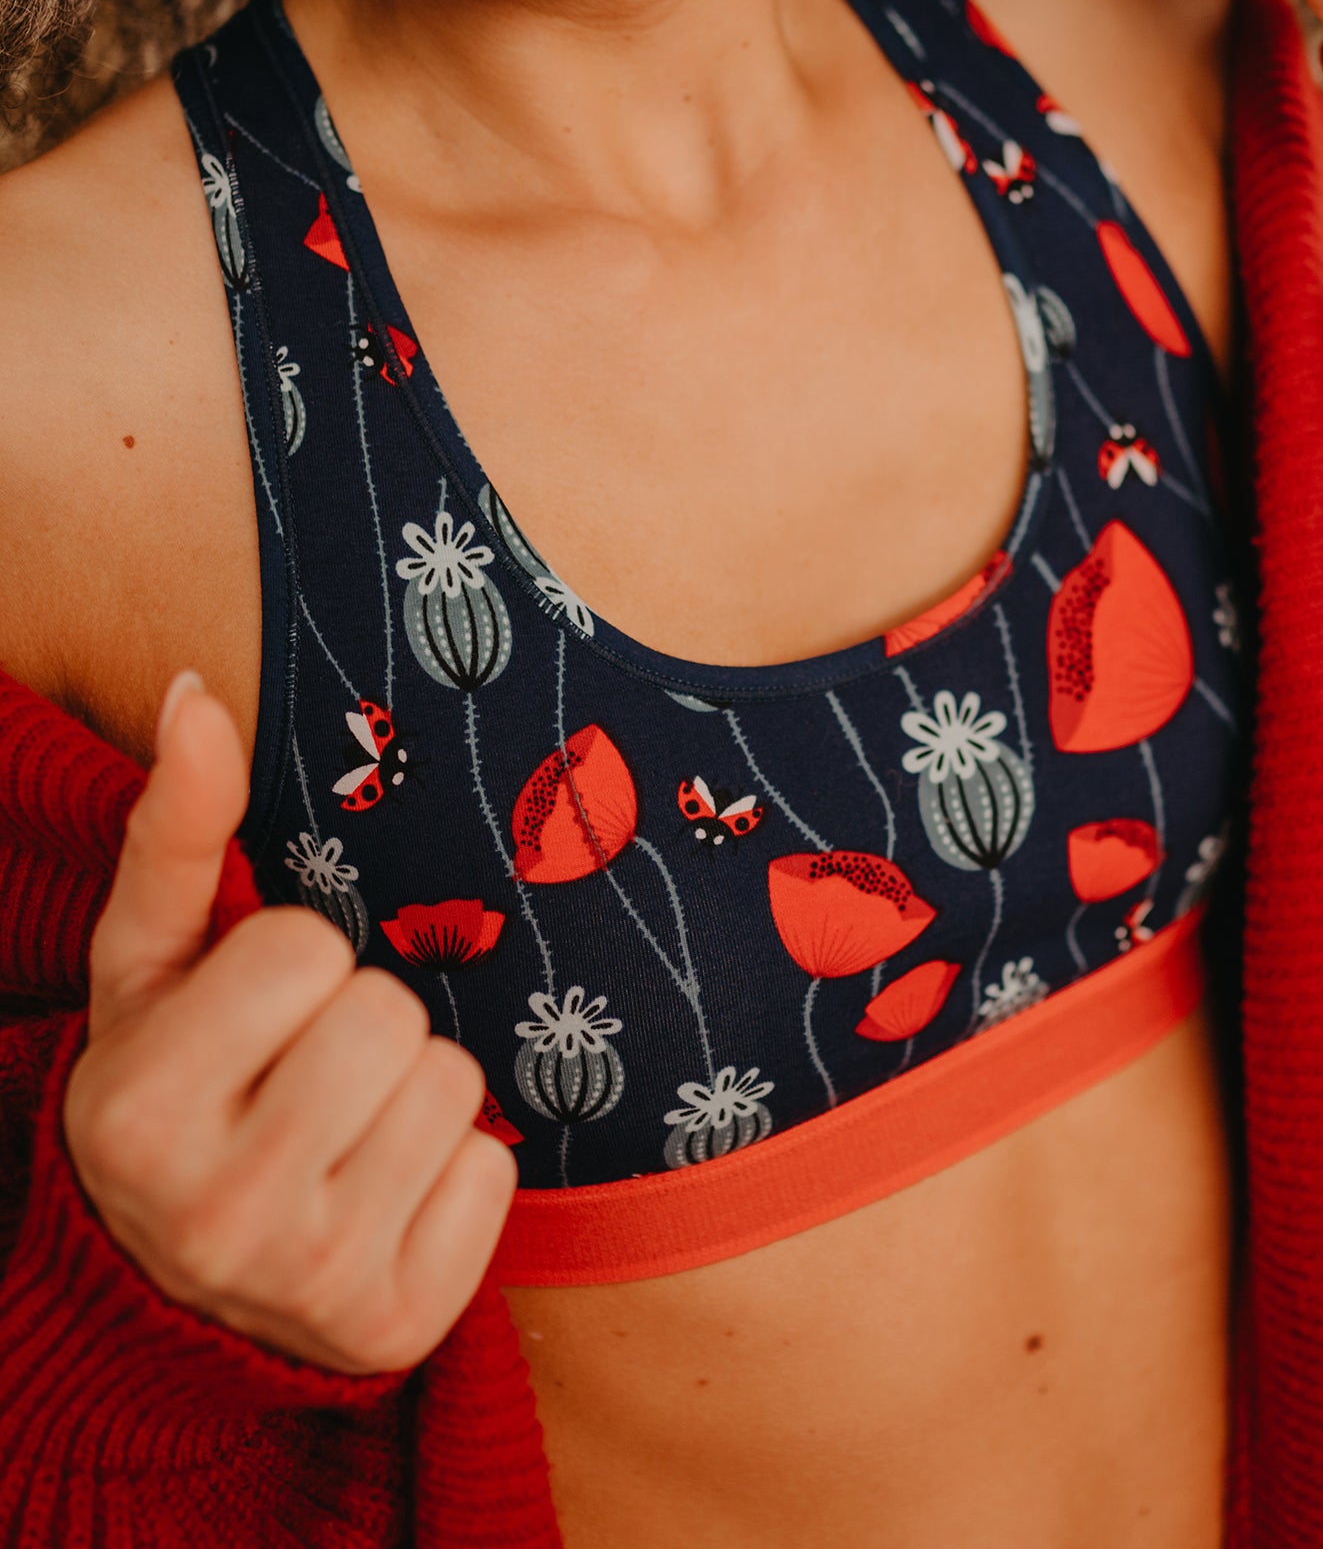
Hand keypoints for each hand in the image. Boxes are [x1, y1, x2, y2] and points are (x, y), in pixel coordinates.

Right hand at [63, 672, 514, 1373]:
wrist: (186, 1274)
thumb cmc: (182, 1077)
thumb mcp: (151, 962)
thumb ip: (174, 830)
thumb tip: (201, 694)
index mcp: (134, 1113)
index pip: (303, 952)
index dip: (293, 959)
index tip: (257, 1005)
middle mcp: (212, 1213)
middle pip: (391, 1017)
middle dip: (362, 1017)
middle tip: (309, 1064)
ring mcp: (310, 1283)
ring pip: (453, 1087)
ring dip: (415, 1085)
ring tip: (346, 1123)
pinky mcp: (399, 1322)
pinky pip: (495, 1172)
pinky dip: (456, 1166)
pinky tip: (388, 1187)